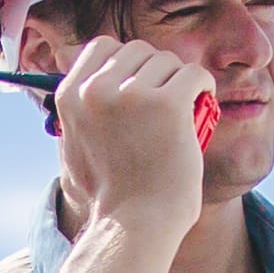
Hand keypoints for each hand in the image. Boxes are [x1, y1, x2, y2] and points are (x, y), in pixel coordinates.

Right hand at [51, 29, 218, 243]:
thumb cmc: (111, 193)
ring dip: (179, 82)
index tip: (139, 84)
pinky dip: (203, 87)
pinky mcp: (168, 105)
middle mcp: (97, 90)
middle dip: (156, 71)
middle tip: (165, 104)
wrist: (136, 225)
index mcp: (71, 95)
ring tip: (182, 112)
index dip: (126, 61)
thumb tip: (70, 69)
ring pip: (168, 61)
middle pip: (138, 50)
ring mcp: (132, 95)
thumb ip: (78, 110)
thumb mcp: (75, 145)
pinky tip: (203, 102)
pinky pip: (195, 75)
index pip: (102, 46)